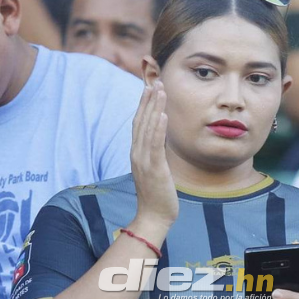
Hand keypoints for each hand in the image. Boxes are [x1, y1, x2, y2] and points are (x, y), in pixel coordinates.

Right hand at [130, 81, 177, 234]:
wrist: (153, 217)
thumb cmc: (157, 195)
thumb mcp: (155, 169)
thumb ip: (155, 154)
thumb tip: (161, 141)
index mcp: (136, 154)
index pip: (138, 124)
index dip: (143, 105)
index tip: (150, 88)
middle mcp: (136, 154)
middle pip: (140, 121)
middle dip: (148, 101)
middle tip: (155, 81)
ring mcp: (143, 161)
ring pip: (147, 128)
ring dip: (154, 108)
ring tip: (160, 90)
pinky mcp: (153, 169)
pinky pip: (154, 144)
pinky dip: (157, 128)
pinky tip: (162, 115)